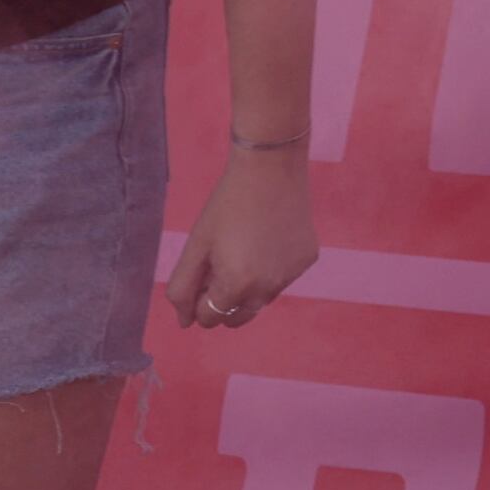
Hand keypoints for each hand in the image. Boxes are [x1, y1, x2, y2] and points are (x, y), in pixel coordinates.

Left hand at [165, 146, 317, 332]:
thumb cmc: (226, 204)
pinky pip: (281, 279)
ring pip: (260, 300)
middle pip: (236, 318)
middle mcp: (268, 288)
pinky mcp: (307, 260)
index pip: (209, 318)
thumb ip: (182, 288)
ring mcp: (292, 275)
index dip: (198, 299)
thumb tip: (184, 322)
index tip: (202, 271)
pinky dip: (271, 270)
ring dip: (247, 287)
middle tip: (219, 266)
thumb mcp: (197, 245)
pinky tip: (268, 239)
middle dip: (222, 302)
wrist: (272, 166)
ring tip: (244, 248)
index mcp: (237, 285)